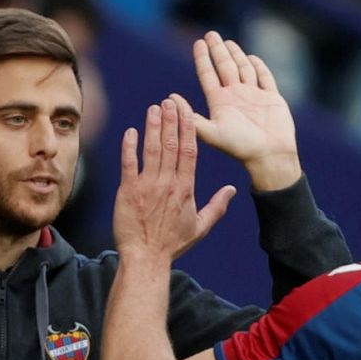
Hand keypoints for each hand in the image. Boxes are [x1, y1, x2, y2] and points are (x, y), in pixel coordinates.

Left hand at [113, 98, 235, 263]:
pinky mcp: (128, 191)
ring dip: (153, 127)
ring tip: (154, 108)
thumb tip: (232, 190)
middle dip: (171, 120)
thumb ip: (218, 206)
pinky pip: (128, 163)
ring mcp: (147, 186)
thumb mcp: (201, 227)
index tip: (187, 111)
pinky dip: (129, 146)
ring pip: (152, 150)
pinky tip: (131, 132)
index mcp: (186, 189)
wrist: (146, 257)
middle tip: (170, 101)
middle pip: (172, 145)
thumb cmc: (172, 244)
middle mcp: (168, 183)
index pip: (190, 151)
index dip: (188, 128)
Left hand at [191, 31, 299, 190]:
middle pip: (224, 67)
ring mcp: (254, 96)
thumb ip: (191, 118)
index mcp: (220, 102)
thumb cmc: (241, 147)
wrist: (269, 156)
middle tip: (211, 34)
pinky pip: (265, 78)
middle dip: (218, 50)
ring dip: (236, 56)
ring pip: (243, 69)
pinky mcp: (272, 98)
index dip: (203, 58)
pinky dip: (259, 67)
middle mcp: (236, 97)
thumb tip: (169, 97)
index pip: (208, 74)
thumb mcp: (212, 132)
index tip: (198, 43)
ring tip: (228, 43)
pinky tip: (252, 58)